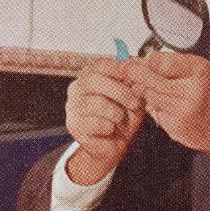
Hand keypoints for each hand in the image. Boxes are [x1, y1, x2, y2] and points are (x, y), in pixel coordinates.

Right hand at [63, 58, 144, 184]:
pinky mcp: (74, 125)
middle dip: (120, 92)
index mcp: (91, 76)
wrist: (116, 146)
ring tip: (120, 120)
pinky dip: (109, 127)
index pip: (101, 65)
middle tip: (135, 104)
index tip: (133, 80)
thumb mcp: (134, 99)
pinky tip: (110, 130)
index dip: (119, 71)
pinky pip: (95, 123)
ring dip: (117, 113)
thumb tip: (137, 69)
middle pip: (94, 80)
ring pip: (97, 103)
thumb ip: (135, 84)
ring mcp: (72, 107)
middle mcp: (77, 88)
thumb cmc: (124, 119)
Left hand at [127, 52, 209, 163]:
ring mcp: (182, 111)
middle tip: (126, 70)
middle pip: (149, 80)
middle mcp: (190, 91)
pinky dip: (153, 107)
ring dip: (143, 91)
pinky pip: (154, 113)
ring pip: (148, 97)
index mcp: (198, 71)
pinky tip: (162, 105)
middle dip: (134, 75)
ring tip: (147, 87)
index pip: (159, 61)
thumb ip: (174, 65)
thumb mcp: (202, 70)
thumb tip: (142, 60)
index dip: (143, 61)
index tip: (135, 60)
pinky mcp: (175, 128)